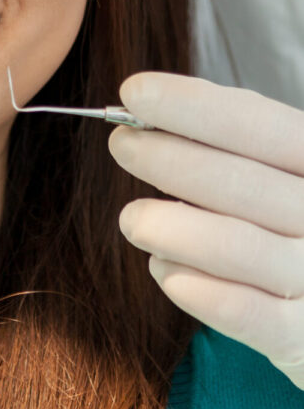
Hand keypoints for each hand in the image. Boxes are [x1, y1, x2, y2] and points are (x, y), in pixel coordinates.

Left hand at [110, 72, 303, 388]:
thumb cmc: (290, 222)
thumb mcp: (277, 171)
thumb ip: (226, 140)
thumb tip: (142, 108)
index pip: (260, 126)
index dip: (194, 107)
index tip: (133, 93)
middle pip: (241, 183)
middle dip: (169, 159)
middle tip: (122, 145)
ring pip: (237, 247)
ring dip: (170, 227)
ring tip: (132, 220)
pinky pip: (248, 315)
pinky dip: (200, 291)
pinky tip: (163, 269)